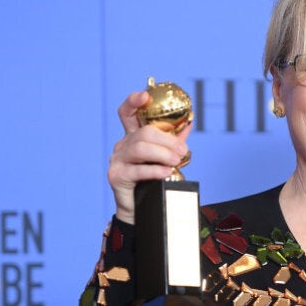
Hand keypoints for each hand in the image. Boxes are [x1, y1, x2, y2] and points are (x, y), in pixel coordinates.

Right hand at [108, 91, 190, 224]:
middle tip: (183, 150)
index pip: (127, 112)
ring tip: (177, 160)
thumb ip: (174, 140)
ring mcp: (117, 160)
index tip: (145, 96)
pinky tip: (166, 171)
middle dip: (167, 140)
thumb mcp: (165, 157)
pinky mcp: (116, 176)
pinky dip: (155, 169)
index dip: (133, 101)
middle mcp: (122, 145)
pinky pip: (138, 169)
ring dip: (163, 153)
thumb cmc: (152, 180)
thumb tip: (189, 123)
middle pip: (143, 133)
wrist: (141, 209)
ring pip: (141, 148)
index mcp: (132, 136)